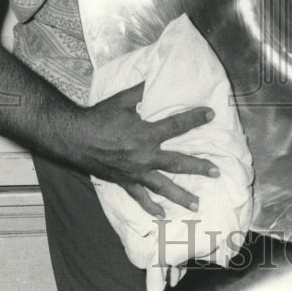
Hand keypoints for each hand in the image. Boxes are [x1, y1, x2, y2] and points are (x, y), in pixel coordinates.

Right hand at [82, 82, 218, 216]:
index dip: (195, 118)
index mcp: (146, 133)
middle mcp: (144, 156)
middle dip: (198, 167)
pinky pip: (140, 198)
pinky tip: (162, 216)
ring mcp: (135, 172)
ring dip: (181, 196)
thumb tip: (157, 74)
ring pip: (163, 186)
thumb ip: (143, 90)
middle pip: (178, 163)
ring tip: (197, 204)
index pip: (177, 125)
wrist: (75, 137)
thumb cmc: (99, 116)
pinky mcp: (124, 182)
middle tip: (216, 172)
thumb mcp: (123, 99)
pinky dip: (151, 207)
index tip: (211, 114)